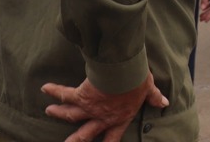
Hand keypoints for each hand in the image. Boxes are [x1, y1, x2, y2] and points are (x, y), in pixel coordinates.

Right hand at [41, 72, 167, 141]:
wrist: (125, 73)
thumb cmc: (138, 81)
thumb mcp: (148, 89)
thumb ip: (154, 97)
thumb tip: (164, 102)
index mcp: (119, 118)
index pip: (113, 137)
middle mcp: (102, 117)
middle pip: (85, 134)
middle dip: (75, 141)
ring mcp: (90, 108)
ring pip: (71, 115)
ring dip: (59, 113)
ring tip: (49, 111)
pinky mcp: (81, 95)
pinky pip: (65, 94)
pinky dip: (54, 91)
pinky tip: (45, 87)